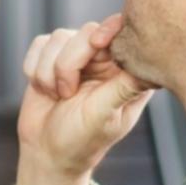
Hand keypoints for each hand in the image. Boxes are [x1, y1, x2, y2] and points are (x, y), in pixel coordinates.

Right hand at [15, 14, 156, 184]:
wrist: (46, 153)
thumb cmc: (81, 141)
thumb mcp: (106, 115)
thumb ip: (123, 86)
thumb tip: (151, 69)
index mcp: (126, 72)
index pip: (124, 33)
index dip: (109, 31)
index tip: (96, 45)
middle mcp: (103, 60)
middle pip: (87, 32)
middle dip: (69, 63)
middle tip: (67, 93)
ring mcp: (76, 57)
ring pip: (58, 37)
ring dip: (49, 70)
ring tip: (57, 96)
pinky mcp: (50, 58)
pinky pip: (39, 44)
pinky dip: (35, 68)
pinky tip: (44, 90)